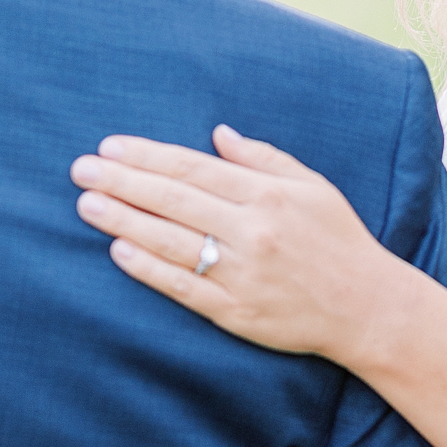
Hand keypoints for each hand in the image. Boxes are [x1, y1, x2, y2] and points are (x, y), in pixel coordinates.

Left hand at [70, 124, 397, 357]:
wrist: (367, 308)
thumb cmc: (338, 240)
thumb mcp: (312, 187)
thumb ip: (263, 159)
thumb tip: (216, 135)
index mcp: (268, 195)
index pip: (194, 169)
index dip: (148, 156)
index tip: (110, 147)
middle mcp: (252, 231)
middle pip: (174, 200)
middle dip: (123, 182)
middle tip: (80, 170)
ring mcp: (242, 273)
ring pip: (171, 242)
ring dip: (124, 221)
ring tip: (87, 205)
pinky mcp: (236, 311)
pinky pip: (184, 286)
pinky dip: (148, 269)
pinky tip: (118, 251)